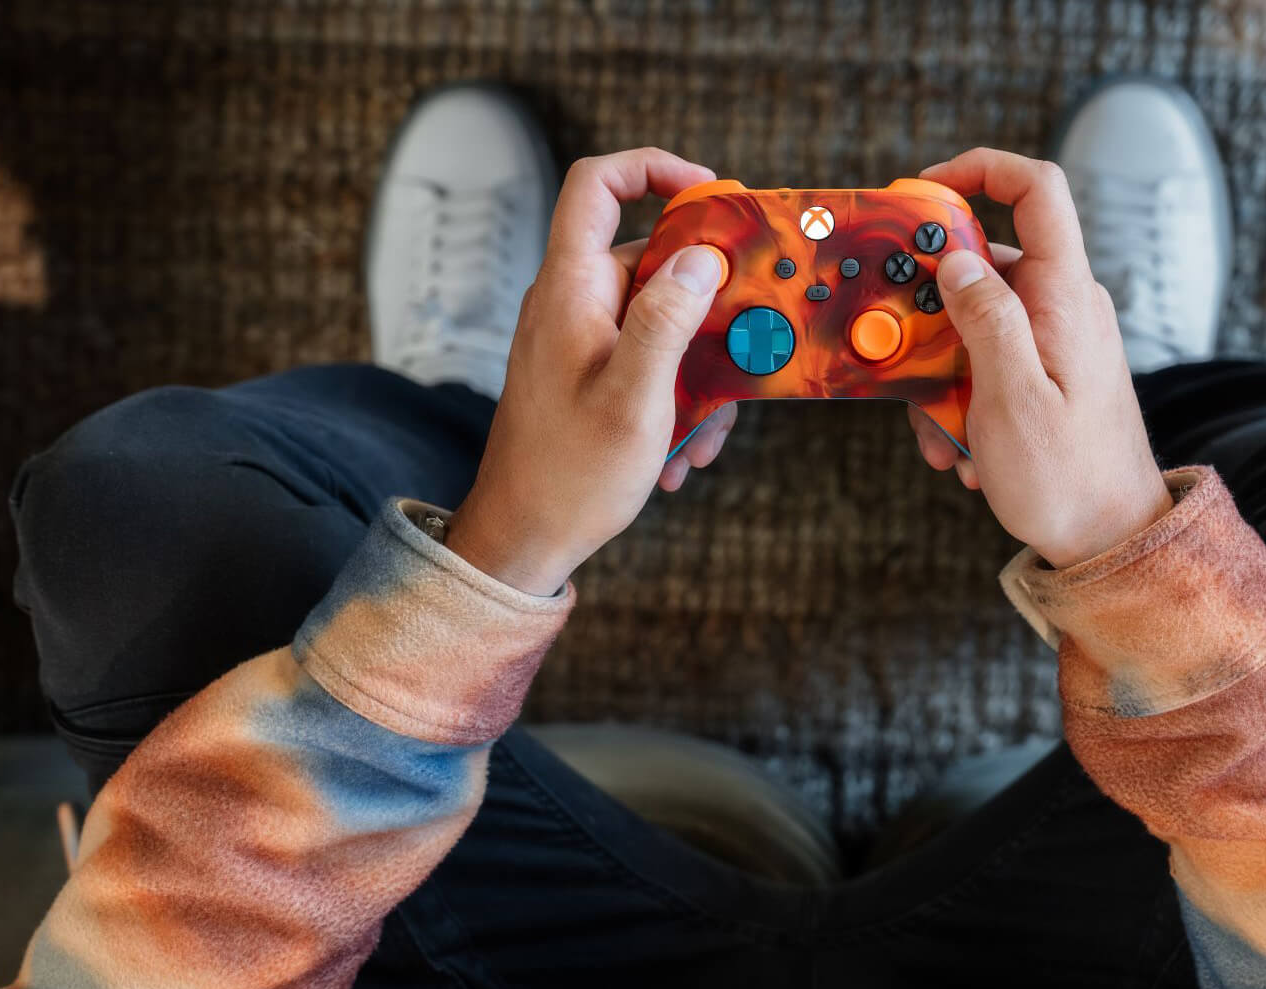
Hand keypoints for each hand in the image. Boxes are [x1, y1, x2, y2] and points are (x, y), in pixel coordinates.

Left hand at [446, 148, 738, 594]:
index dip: (654, 170)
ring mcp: (578, 339)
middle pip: (653, 261)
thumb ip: (668, 319)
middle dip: (708, 310)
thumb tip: (701, 257)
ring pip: (662, 322)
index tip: (715, 195)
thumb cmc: (569, 476)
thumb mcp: (636, 398)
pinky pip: (648, 362)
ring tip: (704, 436)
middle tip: (745, 352)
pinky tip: (682, 455)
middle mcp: (570, 303)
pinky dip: (676, 401)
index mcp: (570, 290)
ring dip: (698, 373)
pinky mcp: (588, 374)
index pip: (597, 185)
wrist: (520, 542)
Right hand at [908, 149, 1173, 567]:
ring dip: (941, 374)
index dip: (981, 169)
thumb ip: (984, 318)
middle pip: (984, 263)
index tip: (923, 190)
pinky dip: (963, 398)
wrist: (1113, 543)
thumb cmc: (1069, 480)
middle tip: (900, 357)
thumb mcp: (1011, 399)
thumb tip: (955, 258)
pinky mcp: (1050, 371)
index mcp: (1065, 296)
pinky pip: (991, 360)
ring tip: (942, 435)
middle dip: (930, 312)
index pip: (1038, 190)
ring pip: (976, 321)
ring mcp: (1059, 338)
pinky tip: (962, 450)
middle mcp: (1066, 305)